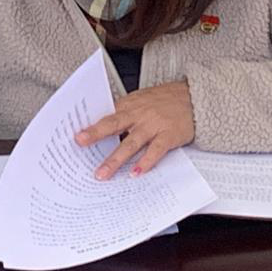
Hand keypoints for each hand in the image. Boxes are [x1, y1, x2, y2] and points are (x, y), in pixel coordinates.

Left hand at [75, 80, 194, 179]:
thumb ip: (126, 112)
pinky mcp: (169, 135)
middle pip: (114, 123)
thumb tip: (103, 129)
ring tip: (103, 174)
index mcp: (131, 104)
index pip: (106, 114)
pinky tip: (136, 173)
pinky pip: (155, 150)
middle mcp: (140, 113)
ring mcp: (154, 125)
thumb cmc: (167, 100)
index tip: (74, 133)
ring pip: (131, 142)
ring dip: (115, 159)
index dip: (90, 124)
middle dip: (95, 133)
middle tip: (80, 142)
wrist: (197, 97)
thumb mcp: (143, 100)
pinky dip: (146, 162)